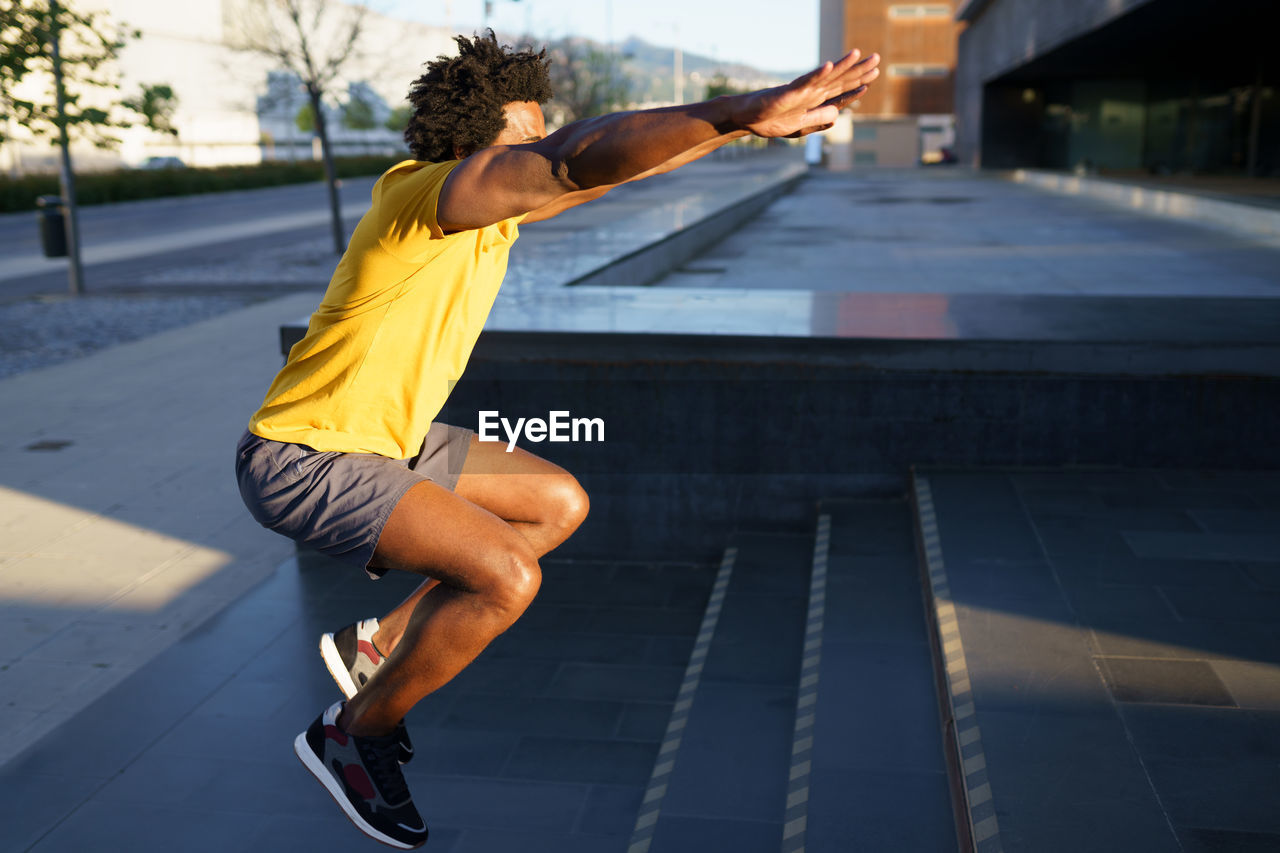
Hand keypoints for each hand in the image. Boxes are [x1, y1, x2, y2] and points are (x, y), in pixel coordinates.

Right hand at [730, 50, 879, 138]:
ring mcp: (801, 91)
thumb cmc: (770, 120)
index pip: (839, 92)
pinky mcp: (789, 92)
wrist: (747, 118)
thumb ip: (817, 120)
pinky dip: (818, 74)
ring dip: (843, 66)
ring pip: (826, 77)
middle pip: (839, 80)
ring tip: (859, 54)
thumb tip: (837, 115)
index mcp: (813, 101)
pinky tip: (830, 65)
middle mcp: (811, 93)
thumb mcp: (799, 126)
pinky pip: (805, 81)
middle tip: (877, 59)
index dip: (856, 87)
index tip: (872, 78)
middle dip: (859, 71)